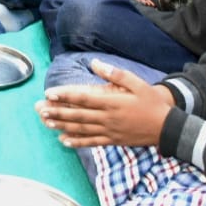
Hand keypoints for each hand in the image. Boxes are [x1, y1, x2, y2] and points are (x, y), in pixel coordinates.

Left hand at [36, 58, 175, 147]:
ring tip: (46, 122)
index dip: (65, 96)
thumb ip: (115, 74)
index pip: (83, 98)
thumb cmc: (151, 102)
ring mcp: (109, 131)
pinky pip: (91, 142)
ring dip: (62, 125)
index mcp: (112, 102)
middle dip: (57, 112)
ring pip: (81, 129)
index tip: (49, 94)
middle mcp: (108, 118)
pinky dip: (77, 142)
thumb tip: (96, 63)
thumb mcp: (137, 83)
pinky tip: (64, 140)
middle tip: (39, 109)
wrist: (167, 127)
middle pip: (78, 115)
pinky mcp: (112, 141)